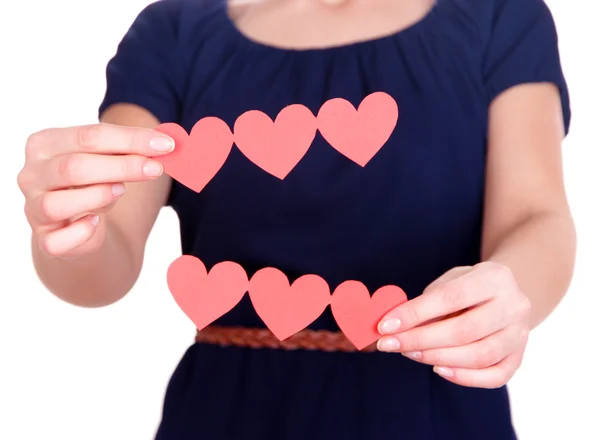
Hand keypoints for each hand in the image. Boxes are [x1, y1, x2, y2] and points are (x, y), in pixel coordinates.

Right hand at [17, 123, 173, 257]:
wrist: (82, 227)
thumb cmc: (95, 184)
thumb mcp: (111, 162)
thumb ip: (130, 151)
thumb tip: (166, 144)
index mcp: (45, 144)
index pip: (89, 136)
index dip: (130, 139)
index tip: (165, 144)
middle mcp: (32, 174)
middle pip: (73, 166)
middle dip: (122, 166)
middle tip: (156, 169)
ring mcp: (33, 208)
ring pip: (57, 203)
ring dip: (96, 196)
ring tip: (121, 191)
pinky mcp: (45, 240)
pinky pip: (56, 240)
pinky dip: (81, 232)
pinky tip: (98, 222)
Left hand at [377, 263, 531, 388]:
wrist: (506, 295)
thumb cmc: (467, 288)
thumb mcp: (449, 282)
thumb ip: (425, 303)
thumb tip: (389, 327)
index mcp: (495, 277)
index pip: (450, 297)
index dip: (415, 313)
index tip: (385, 325)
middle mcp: (515, 305)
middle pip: (465, 330)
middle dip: (420, 339)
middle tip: (391, 344)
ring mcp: (521, 334)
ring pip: (479, 355)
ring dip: (437, 357)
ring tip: (409, 353)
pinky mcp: (519, 358)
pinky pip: (494, 376)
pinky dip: (464, 377)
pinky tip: (438, 369)